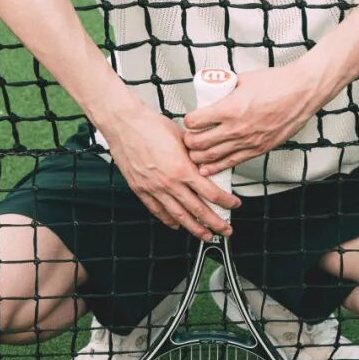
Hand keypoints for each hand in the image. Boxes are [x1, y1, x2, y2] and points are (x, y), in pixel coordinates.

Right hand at [103, 103, 240, 241]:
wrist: (124, 124)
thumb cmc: (150, 125)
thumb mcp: (182, 138)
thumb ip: (195, 155)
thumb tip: (207, 161)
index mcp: (183, 169)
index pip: (211, 193)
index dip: (226, 202)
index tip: (234, 205)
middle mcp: (169, 183)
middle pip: (197, 210)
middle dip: (215, 223)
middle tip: (225, 229)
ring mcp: (154, 189)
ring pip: (178, 216)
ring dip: (194, 228)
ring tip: (205, 235)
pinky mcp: (140, 189)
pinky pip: (157, 210)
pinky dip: (168, 220)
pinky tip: (176, 224)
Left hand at [182, 63, 319, 175]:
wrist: (301, 93)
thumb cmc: (276, 84)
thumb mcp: (243, 80)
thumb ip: (226, 87)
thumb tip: (213, 89)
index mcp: (229, 109)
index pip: (195, 121)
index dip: (188, 121)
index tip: (189, 120)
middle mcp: (236, 128)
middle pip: (200, 143)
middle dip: (189, 142)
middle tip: (187, 139)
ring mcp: (247, 141)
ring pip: (213, 157)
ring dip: (199, 157)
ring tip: (194, 154)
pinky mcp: (258, 149)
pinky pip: (232, 162)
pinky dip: (216, 167)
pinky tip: (207, 168)